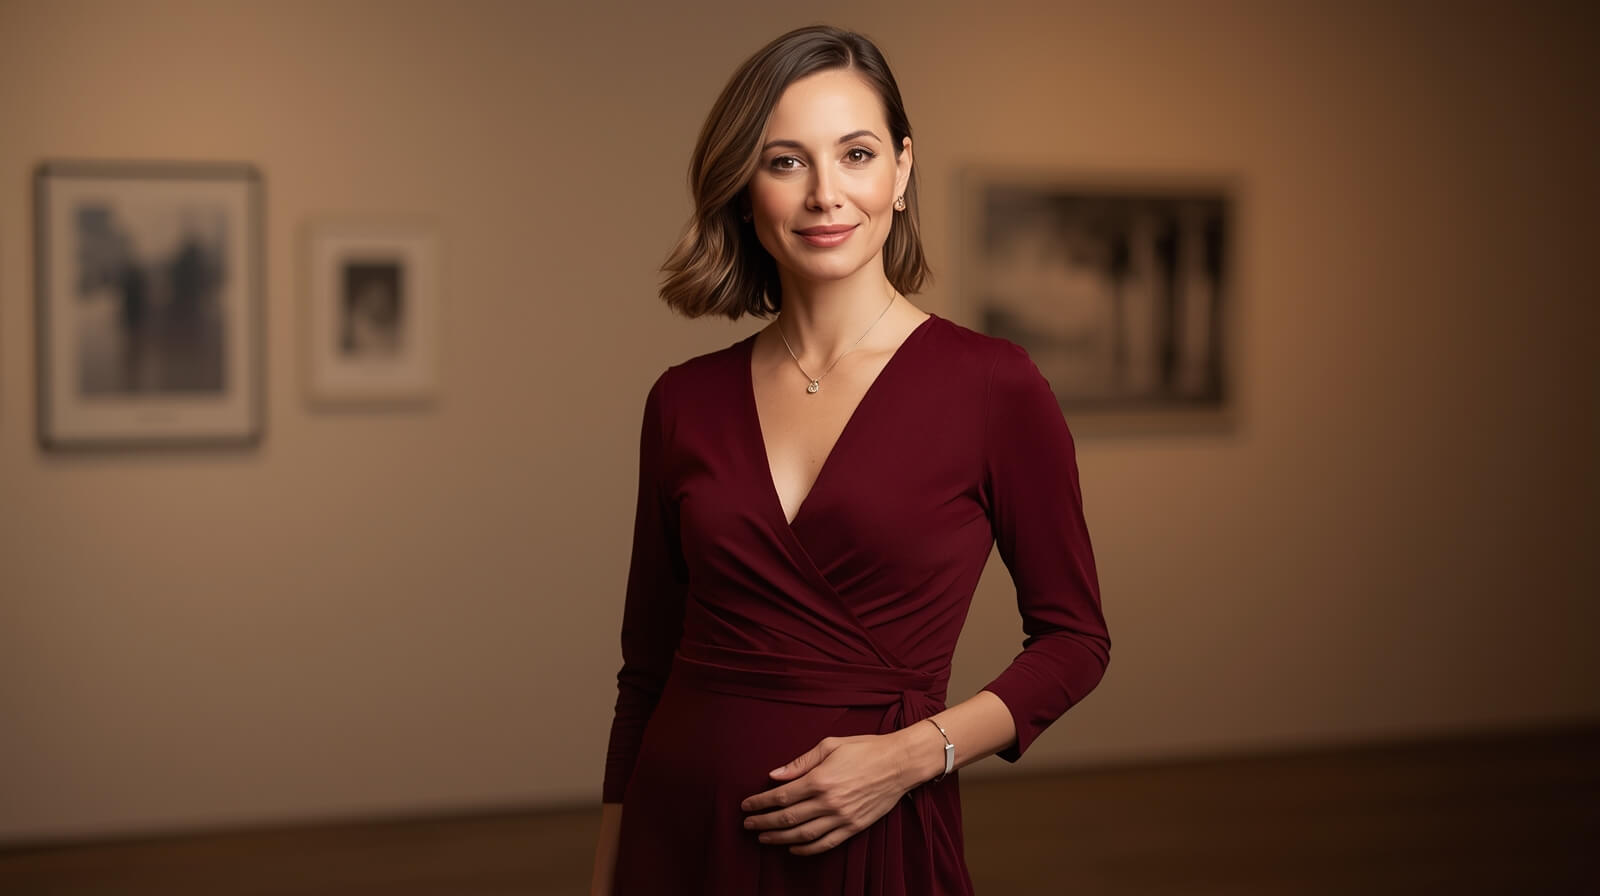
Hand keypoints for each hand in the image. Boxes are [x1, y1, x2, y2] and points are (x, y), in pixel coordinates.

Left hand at [740, 731, 930, 855]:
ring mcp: (842, 817)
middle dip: (764, 822)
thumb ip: (800, 763)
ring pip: (803, 835)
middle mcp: (828, 802)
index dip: (760, 803)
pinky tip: (793, 848)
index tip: (746, 806)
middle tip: (748, 824)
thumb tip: (774, 775)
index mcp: (820, 780)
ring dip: (779, 838)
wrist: (899, 763)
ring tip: (763, 838)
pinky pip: (825, 844)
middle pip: (787, 818)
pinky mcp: (854, 827)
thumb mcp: (830, 745)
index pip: (781, 796)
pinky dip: (806, 849)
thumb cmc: (865, 749)